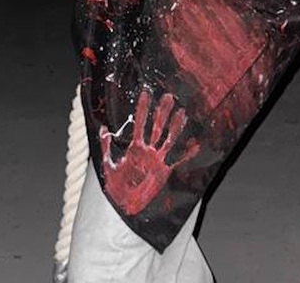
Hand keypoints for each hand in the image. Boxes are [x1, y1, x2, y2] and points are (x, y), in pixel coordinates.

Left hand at [100, 89, 199, 215]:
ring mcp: (158, 160)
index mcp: (134, 147)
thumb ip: (105, 147)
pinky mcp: (166, 171)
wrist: (125, 206)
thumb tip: (103, 128)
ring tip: (182, 111)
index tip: (146, 93)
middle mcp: (148, 150)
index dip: (143, 108)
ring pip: (168, 139)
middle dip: (162, 112)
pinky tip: (196, 143)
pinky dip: (188, 153)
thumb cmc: (115, 188)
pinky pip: (179, 160)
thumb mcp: (107, 166)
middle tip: (168, 96)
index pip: (139, 123)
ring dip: (175, 126)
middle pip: (156, 127)